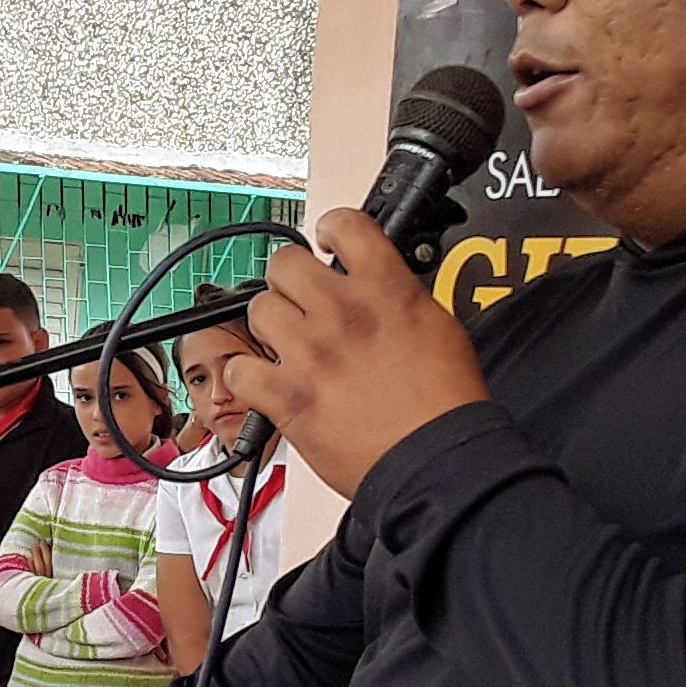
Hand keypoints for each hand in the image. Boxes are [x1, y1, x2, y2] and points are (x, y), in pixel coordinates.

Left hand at [226, 207, 490, 496]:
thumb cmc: (446, 407)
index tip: (325, 242)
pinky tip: (267, 383)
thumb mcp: (438, 326)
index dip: (329, 230)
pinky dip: (247, 377)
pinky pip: (239, 370)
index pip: (344, 224)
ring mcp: (311, 353)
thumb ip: (398, 297)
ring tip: (288, 345)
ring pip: (259, 310)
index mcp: (387, 290)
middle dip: (290, 281)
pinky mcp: (287, 396)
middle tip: (301, 301)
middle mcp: (343, 313)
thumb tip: (377, 286)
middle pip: (284, 264)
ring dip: (270, 326)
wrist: (438, 462)